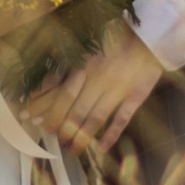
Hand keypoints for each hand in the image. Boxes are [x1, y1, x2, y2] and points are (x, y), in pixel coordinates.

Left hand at [27, 25, 166, 154]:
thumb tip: (47, 81)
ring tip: (71, 149)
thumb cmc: (115, 38)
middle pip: (76, 110)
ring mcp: (119, 89)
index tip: (34, 120)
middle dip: (61, 128)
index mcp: (86, 65)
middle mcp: (99, 79)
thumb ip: (69, 62)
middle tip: (52, 138)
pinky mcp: (136, 96)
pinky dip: (111, 135)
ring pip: (95, 119)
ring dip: (81, 137)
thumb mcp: (88, 45)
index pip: (61, 94)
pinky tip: (102, 148)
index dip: (47, 110)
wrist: (149, 35)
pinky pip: (122, 119)